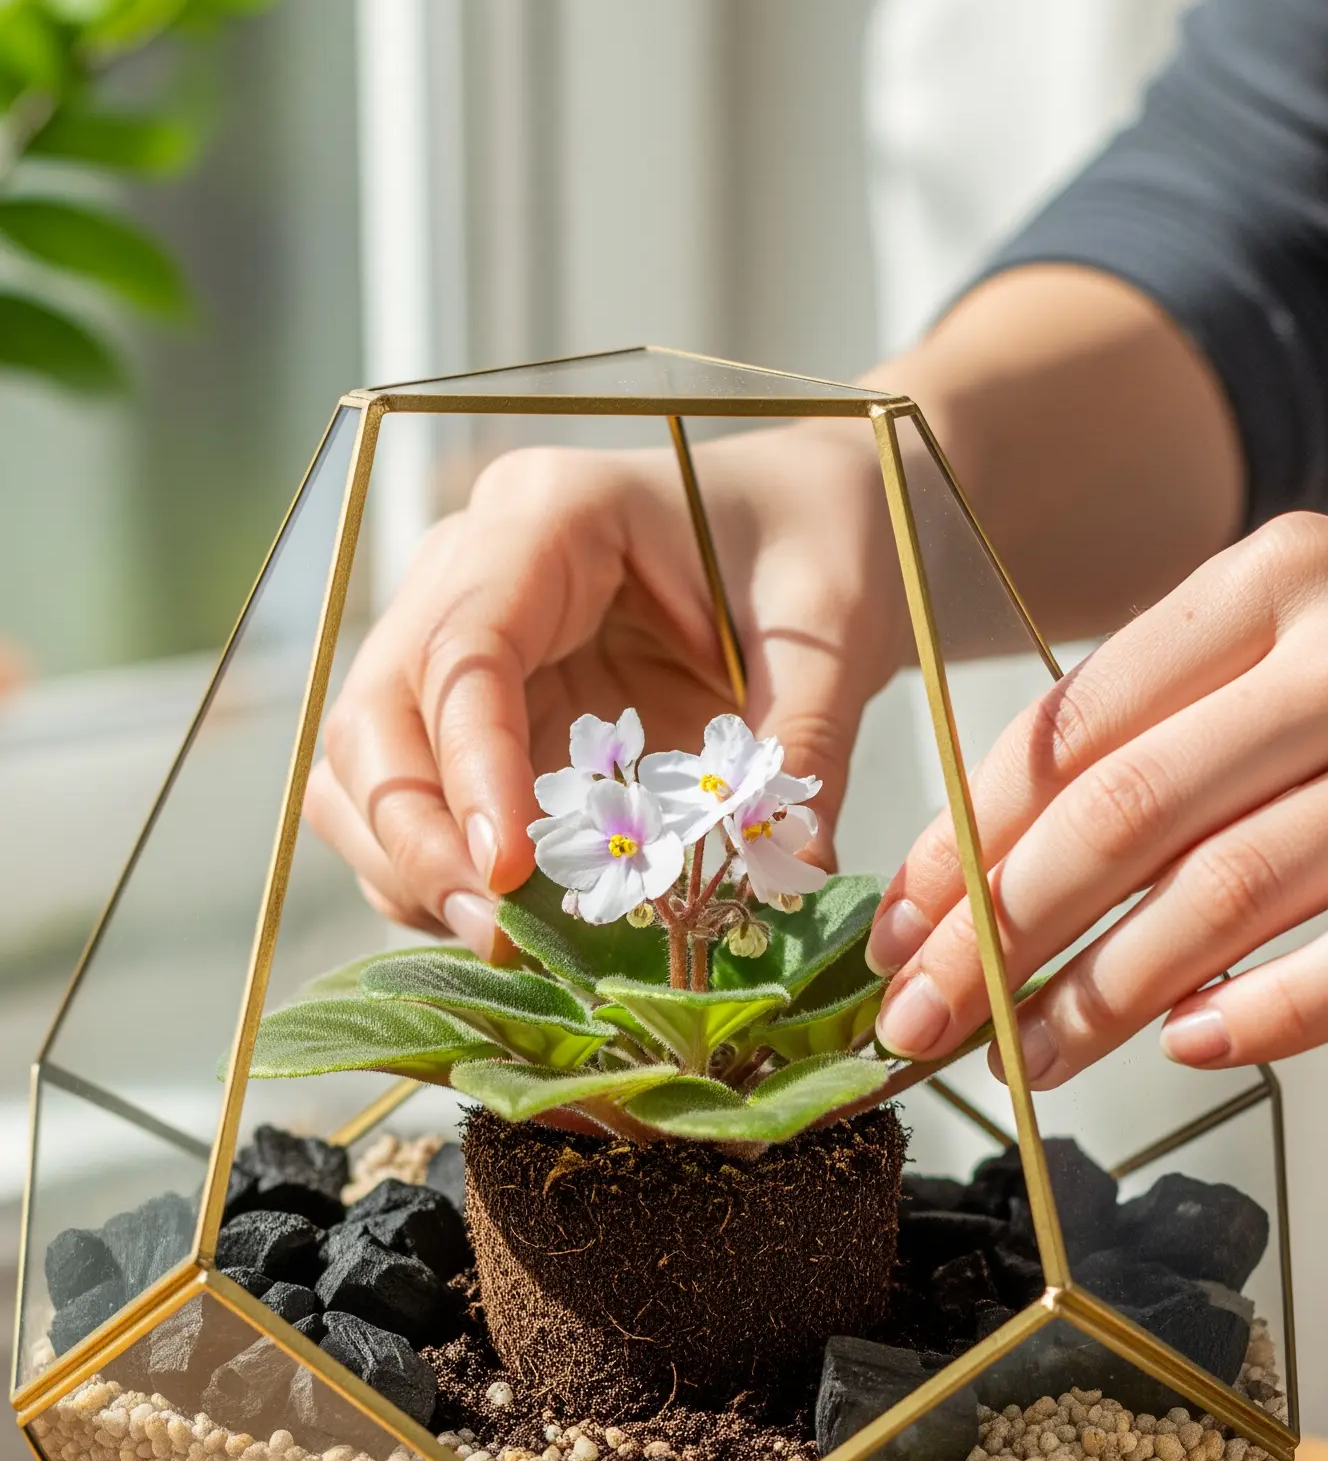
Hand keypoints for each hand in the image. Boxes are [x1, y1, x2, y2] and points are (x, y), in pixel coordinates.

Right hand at [307, 418, 906, 955]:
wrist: (814, 520)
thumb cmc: (820, 542)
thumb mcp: (833, 629)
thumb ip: (802, 743)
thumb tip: (792, 871)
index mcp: (552, 515)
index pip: (463, 647)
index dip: (468, 766)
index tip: (509, 871)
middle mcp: (473, 569)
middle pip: (376, 711)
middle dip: (416, 837)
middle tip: (500, 938)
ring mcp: (455, 640)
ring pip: (362, 764)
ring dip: (410, 865)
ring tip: (505, 945)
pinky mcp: (471, 712)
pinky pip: (409, 800)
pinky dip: (438, 872)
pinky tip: (513, 923)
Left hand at [869, 513, 1327, 1077]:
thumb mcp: (1321, 625)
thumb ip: (1180, 705)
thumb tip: (1002, 843)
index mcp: (1287, 576)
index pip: (1084, 721)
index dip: (972, 836)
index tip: (902, 923)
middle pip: (1132, 812)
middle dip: (1002, 932)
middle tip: (925, 1017)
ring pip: (1234, 892)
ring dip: (1108, 994)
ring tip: (1034, 1058)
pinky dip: (1278, 1012)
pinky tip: (1198, 1048)